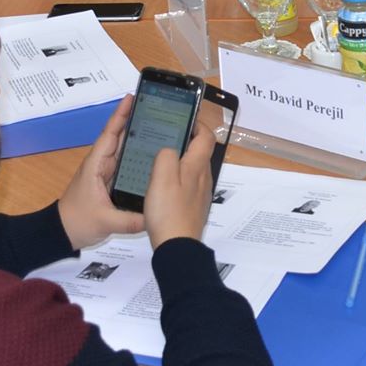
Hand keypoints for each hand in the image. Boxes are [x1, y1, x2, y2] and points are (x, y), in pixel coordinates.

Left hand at [58, 96, 144, 248]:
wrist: (62, 232)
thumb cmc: (77, 221)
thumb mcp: (104, 221)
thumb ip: (129, 220)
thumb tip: (154, 216)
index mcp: (97, 165)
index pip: (110, 135)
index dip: (120, 115)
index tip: (131, 97)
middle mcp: (102, 164)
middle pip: (120, 137)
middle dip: (135, 120)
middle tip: (156, 107)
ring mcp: (106, 172)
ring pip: (124, 149)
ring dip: (138, 136)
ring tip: (160, 124)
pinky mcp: (110, 181)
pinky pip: (127, 163)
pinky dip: (138, 154)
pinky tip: (154, 152)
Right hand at [142, 120, 216, 248]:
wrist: (177, 245)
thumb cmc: (168, 209)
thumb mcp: (161, 176)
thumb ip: (166, 155)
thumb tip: (170, 148)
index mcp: (197, 166)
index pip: (206, 136)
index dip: (198, 124)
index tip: (183, 119)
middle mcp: (204, 177)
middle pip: (200, 152)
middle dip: (186, 141)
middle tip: (165, 138)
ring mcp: (200, 193)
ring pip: (194, 168)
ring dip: (181, 160)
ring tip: (160, 160)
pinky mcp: (194, 206)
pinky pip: (188, 184)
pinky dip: (178, 178)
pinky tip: (162, 185)